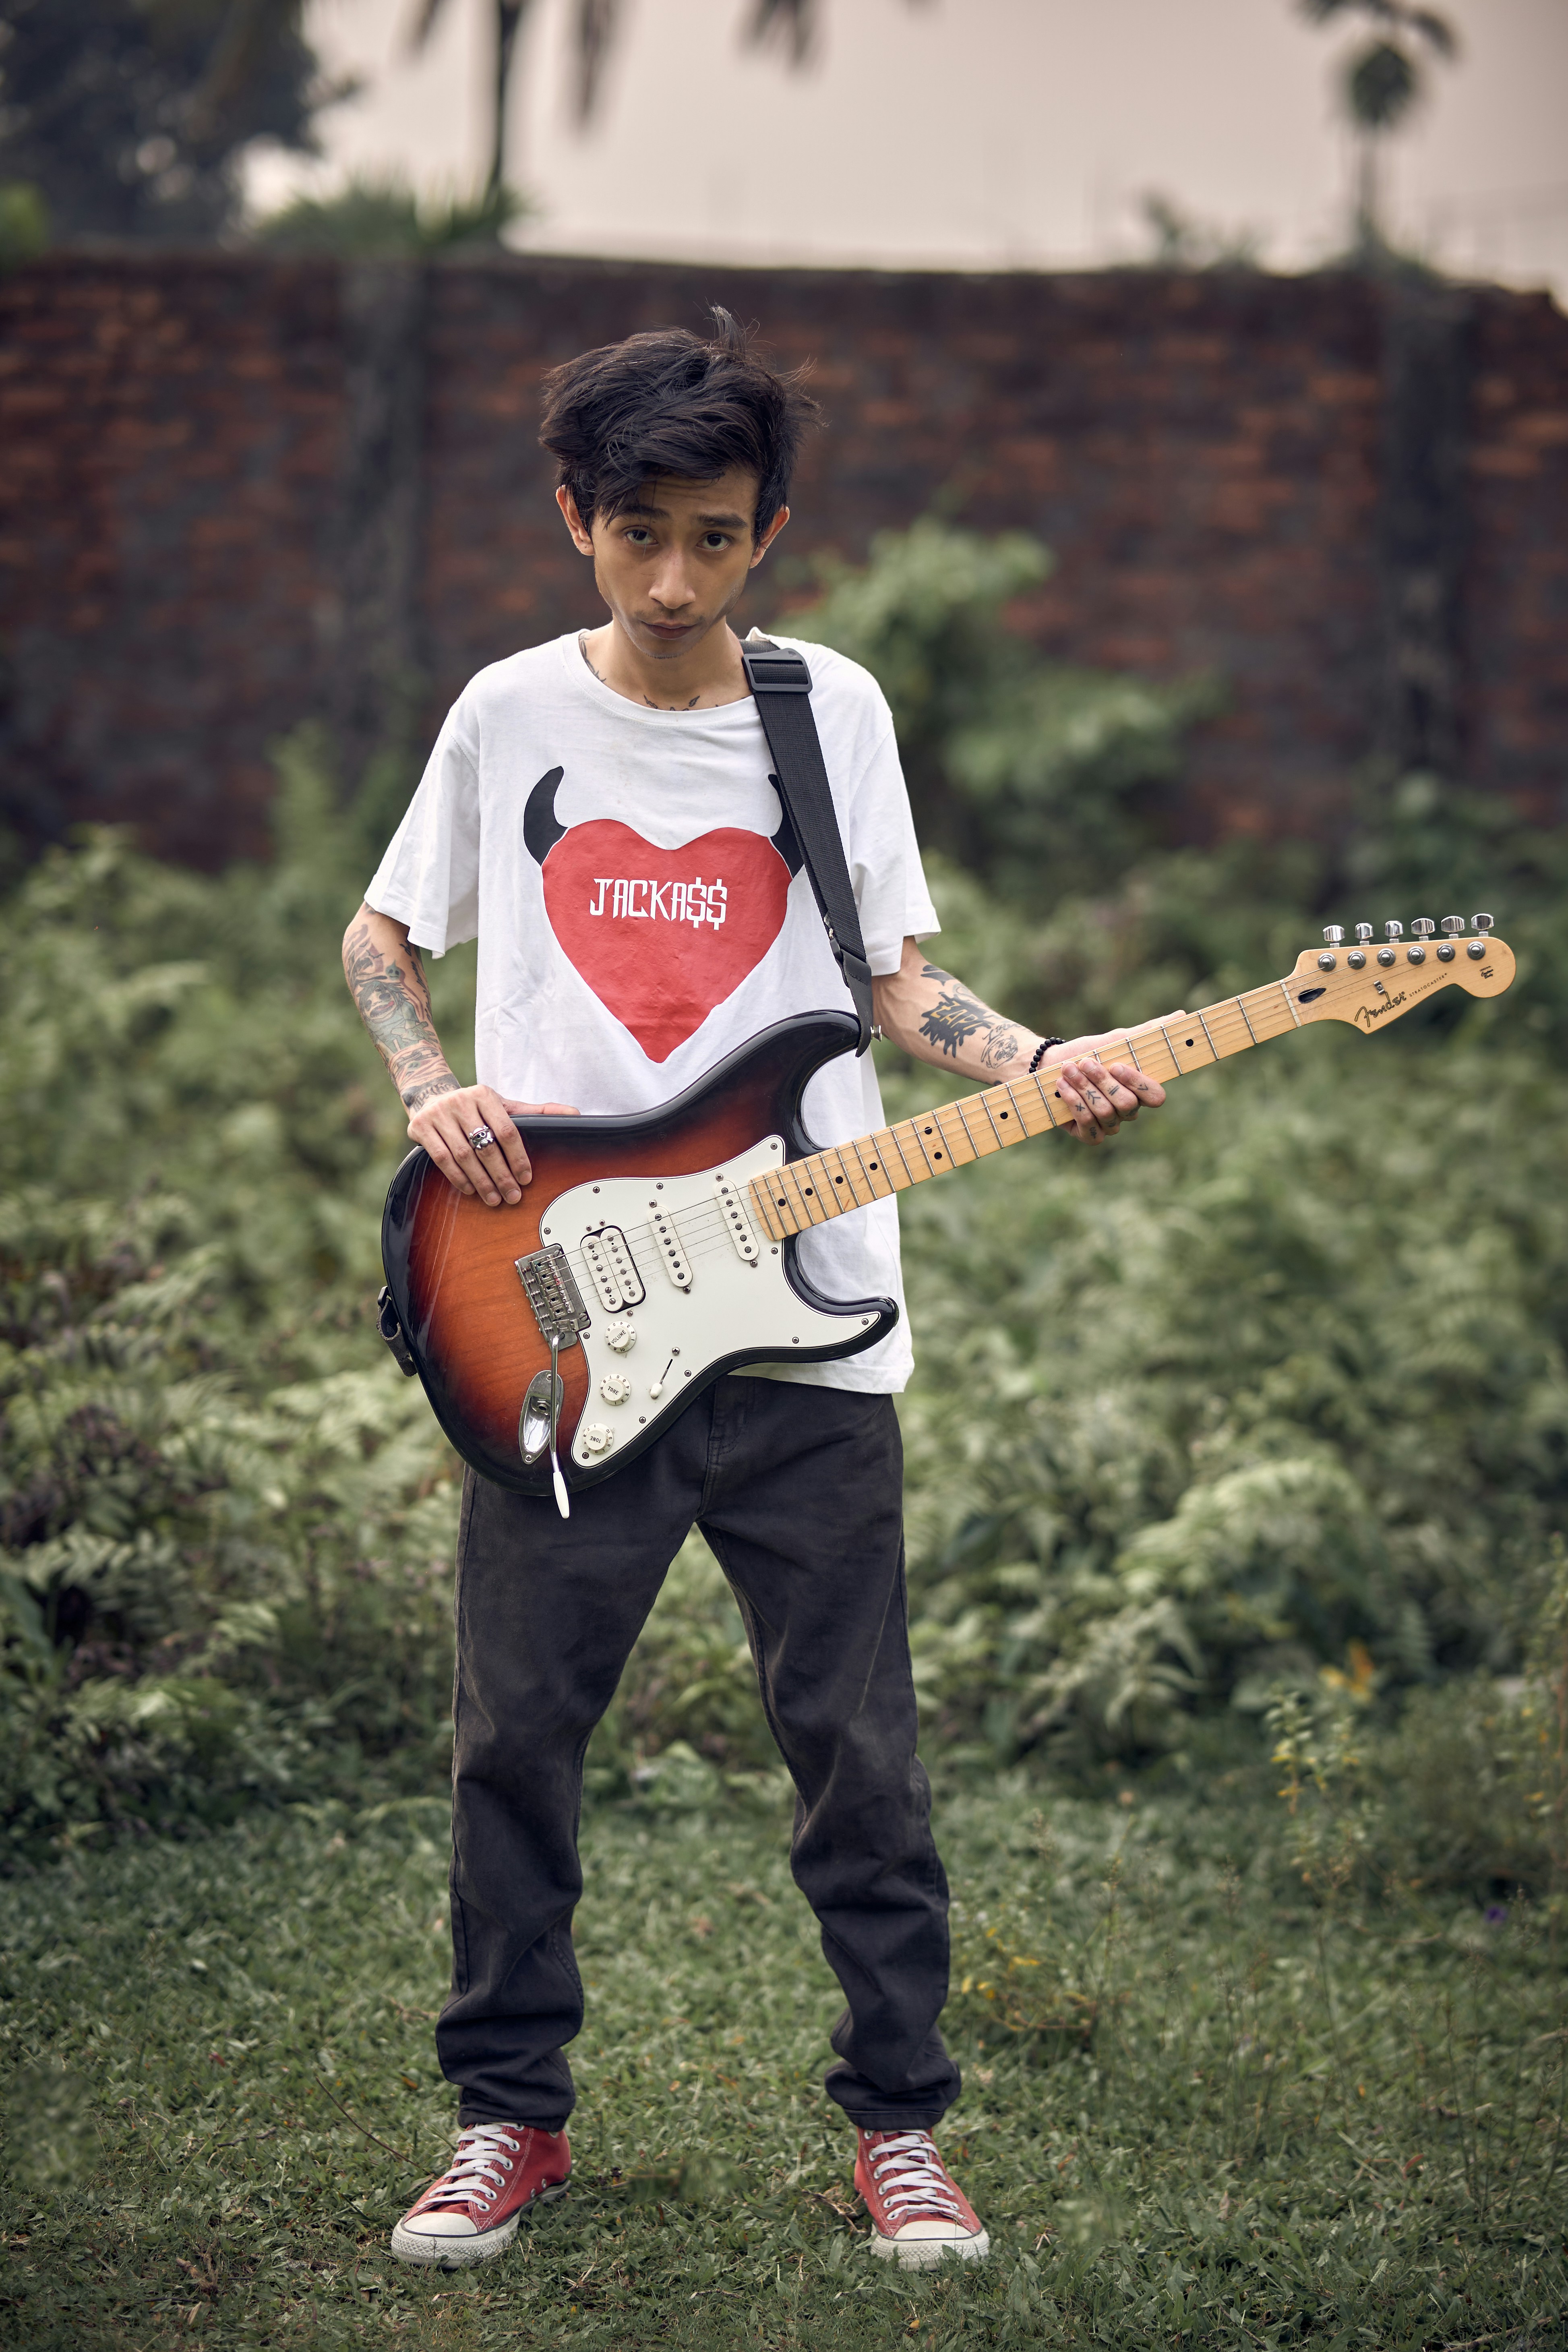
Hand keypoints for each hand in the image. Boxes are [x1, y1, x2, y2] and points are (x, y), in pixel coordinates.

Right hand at [407, 1083, 579, 1205]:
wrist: (429, 1094)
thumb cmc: (474, 1106)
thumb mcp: (503, 1105)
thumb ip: (536, 1113)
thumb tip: (574, 1115)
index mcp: (484, 1095)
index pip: (506, 1130)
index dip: (518, 1157)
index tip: (526, 1178)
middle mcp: (460, 1102)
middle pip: (485, 1147)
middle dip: (501, 1175)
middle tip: (513, 1197)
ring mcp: (438, 1115)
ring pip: (463, 1155)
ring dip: (481, 1181)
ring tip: (494, 1198)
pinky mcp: (420, 1127)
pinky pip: (441, 1158)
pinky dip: (457, 1177)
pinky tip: (470, 1189)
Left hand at [1040, 1028, 1177, 1144]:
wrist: (1048, 1066)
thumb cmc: (1085, 1052)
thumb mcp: (1113, 1039)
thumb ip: (1146, 1032)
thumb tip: (1180, 1014)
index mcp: (1139, 1090)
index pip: (1156, 1097)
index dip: (1137, 1083)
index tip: (1116, 1065)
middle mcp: (1128, 1111)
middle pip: (1127, 1105)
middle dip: (1102, 1082)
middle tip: (1084, 1064)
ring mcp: (1110, 1125)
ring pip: (1107, 1115)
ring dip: (1084, 1089)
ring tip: (1068, 1071)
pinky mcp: (1089, 1134)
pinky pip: (1090, 1128)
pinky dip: (1075, 1105)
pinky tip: (1063, 1088)